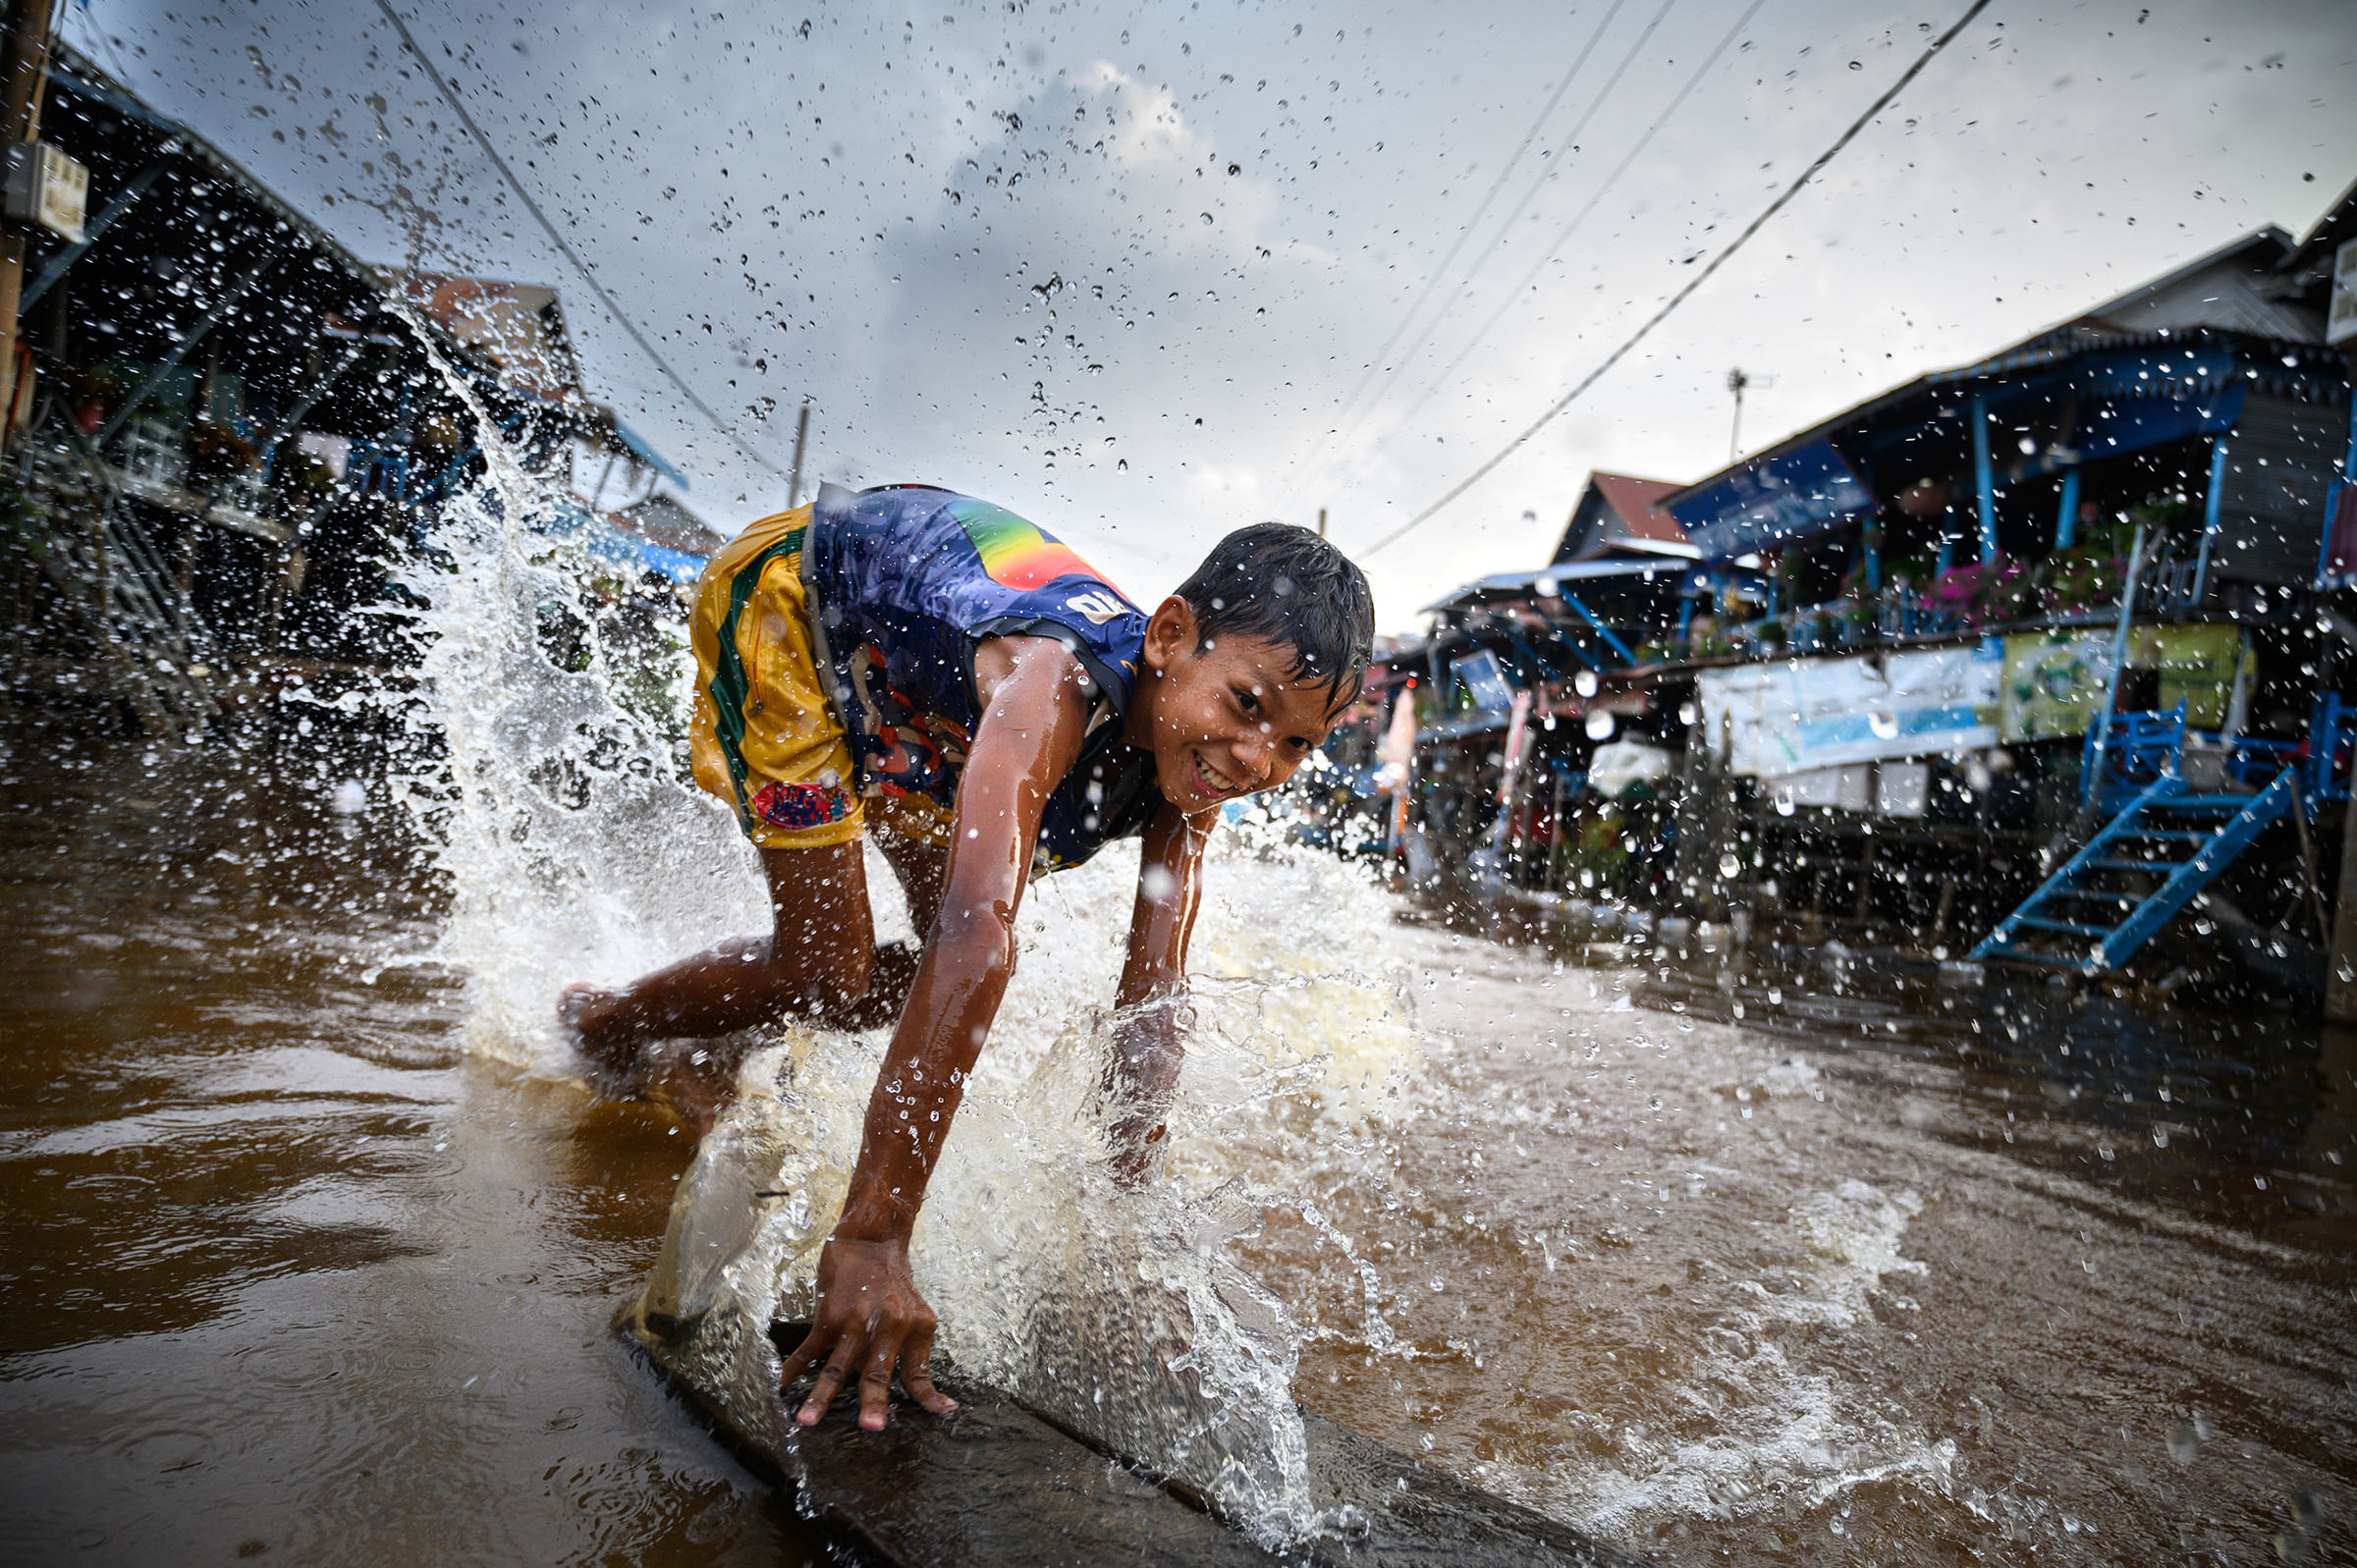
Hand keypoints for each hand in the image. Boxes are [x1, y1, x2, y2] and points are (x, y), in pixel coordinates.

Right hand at [778, 1235, 956, 1429]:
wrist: (870, 1239)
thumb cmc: (892, 1278)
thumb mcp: (914, 1309)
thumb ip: (908, 1346)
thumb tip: (899, 1385)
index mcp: (913, 1327)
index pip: (918, 1372)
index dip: (929, 1396)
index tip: (943, 1413)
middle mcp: (887, 1326)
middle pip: (877, 1372)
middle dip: (873, 1402)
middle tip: (871, 1427)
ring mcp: (855, 1321)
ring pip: (837, 1367)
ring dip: (820, 1397)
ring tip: (806, 1421)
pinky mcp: (828, 1315)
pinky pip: (809, 1350)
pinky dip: (792, 1370)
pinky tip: (780, 1386)